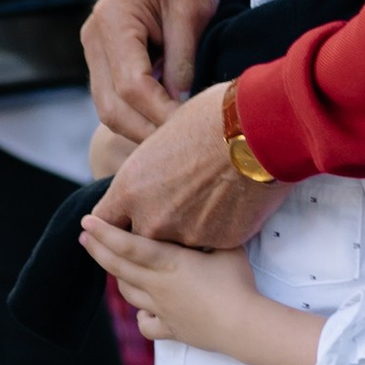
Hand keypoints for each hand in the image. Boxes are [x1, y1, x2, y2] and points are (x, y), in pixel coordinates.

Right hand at [84, 0, 223, 141]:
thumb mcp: (191, 12)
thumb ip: (182, 62)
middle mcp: (93, 36)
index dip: (162, 115)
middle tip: (183, 149)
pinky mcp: (103, 52)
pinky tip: (164, 120)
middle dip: (146, 132)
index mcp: (113, 20)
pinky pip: (113, 93)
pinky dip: (136, 112)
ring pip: (108, 105)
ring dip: (139, 126)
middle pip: (111, 105)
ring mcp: (94, 45)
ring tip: (176, 141)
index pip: (132, 86)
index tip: (192, 131)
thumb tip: (180, 108)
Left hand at [84, 219, 319, 364]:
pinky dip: (142, 318)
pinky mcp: (171, 329)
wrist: (242, 325)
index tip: (86, 221)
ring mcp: (161, 309)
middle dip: (98, 250)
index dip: (105, 232)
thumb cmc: (236, 282)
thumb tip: (204, 218)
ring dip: (118, 279)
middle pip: (118, 268)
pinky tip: (145, 312)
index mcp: (168, 262)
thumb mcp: (226, 247)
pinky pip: (147, 325)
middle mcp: (157, 285)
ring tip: (113, 267)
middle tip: (83, 238)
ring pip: (128, 294)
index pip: (128, 244)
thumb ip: (210, 234)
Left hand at [85, 78, 282, 249]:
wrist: (258, 133)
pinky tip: (231, 207)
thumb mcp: (164, 133)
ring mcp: (185, 236)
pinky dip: (218, 231)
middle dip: (155, 228)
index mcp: (130, 189)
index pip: (106, 221)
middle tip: (175, 208)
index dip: (116, 220)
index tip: (125, 216)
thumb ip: (151, 166)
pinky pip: (212, 243)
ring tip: (208, 204)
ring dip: (188, 231)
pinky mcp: (219, 244)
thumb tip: (153, 169)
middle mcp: (151, 219)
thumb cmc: (211, 119)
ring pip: (179, 245)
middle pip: (142, 239)